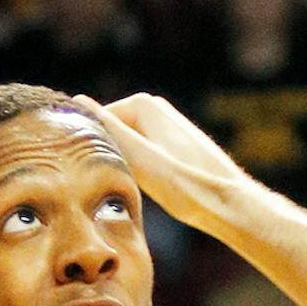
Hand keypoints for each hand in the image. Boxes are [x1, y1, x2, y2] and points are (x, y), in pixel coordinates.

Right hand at [78, 93, 251, 236]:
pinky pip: (145, 158)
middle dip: (113, 158)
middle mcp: (156, 108)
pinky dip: (144, 173)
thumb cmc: (187, 185)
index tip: (102, 176)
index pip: (96, 124)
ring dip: (128, 167)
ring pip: (128, 148)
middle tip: (123, 186)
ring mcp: (167, 126)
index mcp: (143, 104)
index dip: (94, 151)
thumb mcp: (139, 158)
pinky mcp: (176, 146)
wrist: (230, 205)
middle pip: (112, 135)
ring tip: (140, 190)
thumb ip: (109, 129)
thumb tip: (77, 101)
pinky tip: (154, 192)